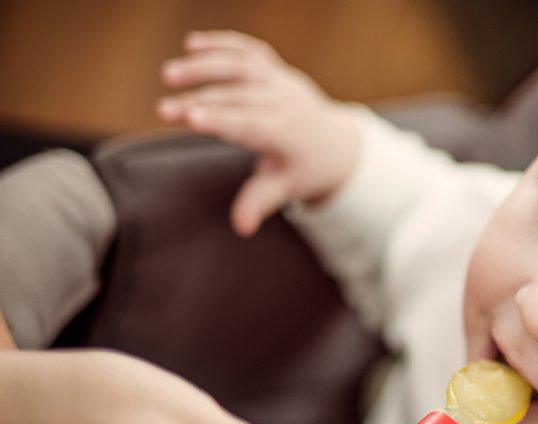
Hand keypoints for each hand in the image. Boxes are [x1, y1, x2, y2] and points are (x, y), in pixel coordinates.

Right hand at [157, 30, 361, 236]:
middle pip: (239, 97)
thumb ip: (261, 202)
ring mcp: (281, 81)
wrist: (336, 144)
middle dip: (200, 100)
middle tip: (163, 111)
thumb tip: (242, 227)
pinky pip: (249, 50)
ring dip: (206, 65)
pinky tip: (192, 43)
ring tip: (169, 75)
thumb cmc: (305, 169)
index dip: (219, 120)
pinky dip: (223, 43)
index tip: (189, 119)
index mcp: (287, 133)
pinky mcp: (275, 69)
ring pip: (243, 66)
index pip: (250, 124)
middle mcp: (285, 101)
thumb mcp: (287, 188)